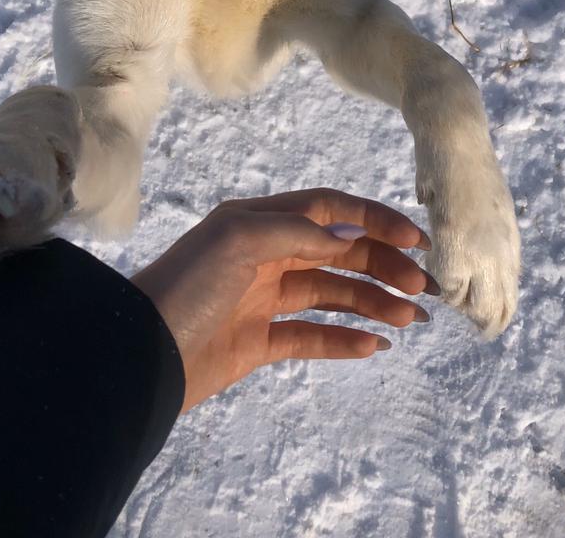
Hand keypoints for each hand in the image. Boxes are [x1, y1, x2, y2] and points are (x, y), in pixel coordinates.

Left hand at [131, 189, 437, 410]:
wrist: (140, 353)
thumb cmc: (185, 287)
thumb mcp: (237, 241)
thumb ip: (298, 232)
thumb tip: (353, 234)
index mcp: (258, 220)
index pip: (328, 210)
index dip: (373, 220)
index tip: (415, 240)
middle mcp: (264, 253)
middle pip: (338, 253)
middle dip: (383, 266)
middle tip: (425, 289)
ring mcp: (262, 298)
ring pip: (331, 294)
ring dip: (374, 303)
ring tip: (412, 319)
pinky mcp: (257, 341)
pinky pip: (311, 336)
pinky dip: (345, 340)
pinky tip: (376, 344)